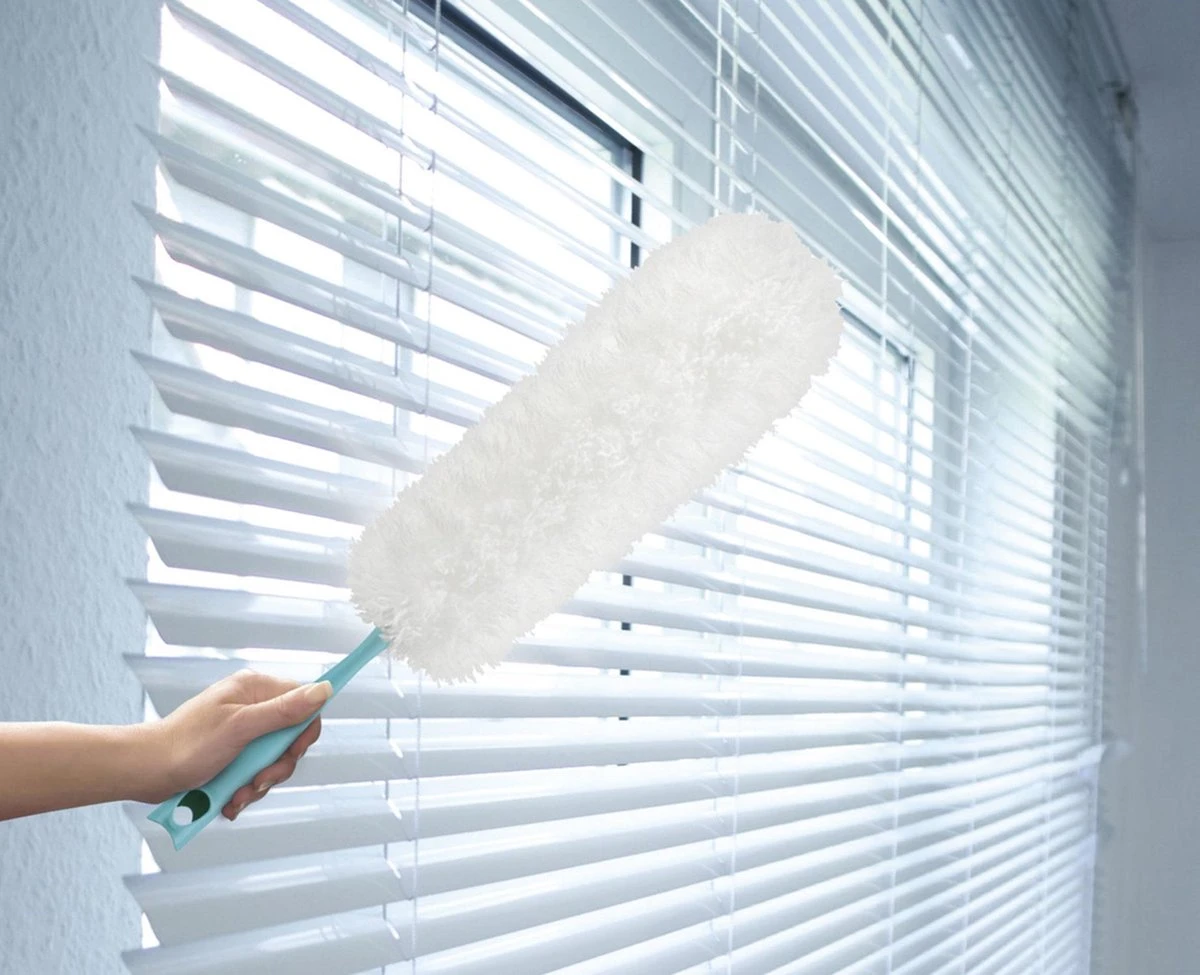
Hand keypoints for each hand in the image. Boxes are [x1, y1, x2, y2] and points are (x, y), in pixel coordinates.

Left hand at [138, 670, 331, 819]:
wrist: (145, 771)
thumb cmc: (185, 745)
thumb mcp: (241, 727)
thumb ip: (284, 710)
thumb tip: (324, 689)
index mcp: (255, 689)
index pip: (304, 702)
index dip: (303, 731)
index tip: (289, 752)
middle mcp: (252, 706)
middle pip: (290, 737)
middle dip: (275, 767)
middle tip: (257, 780)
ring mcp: (243, 731)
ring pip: (273, 760)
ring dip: (258, 783)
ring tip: (236, 794)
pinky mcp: (233, 753)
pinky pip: (255, 771)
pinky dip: (245, 789)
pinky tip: (229, 798)